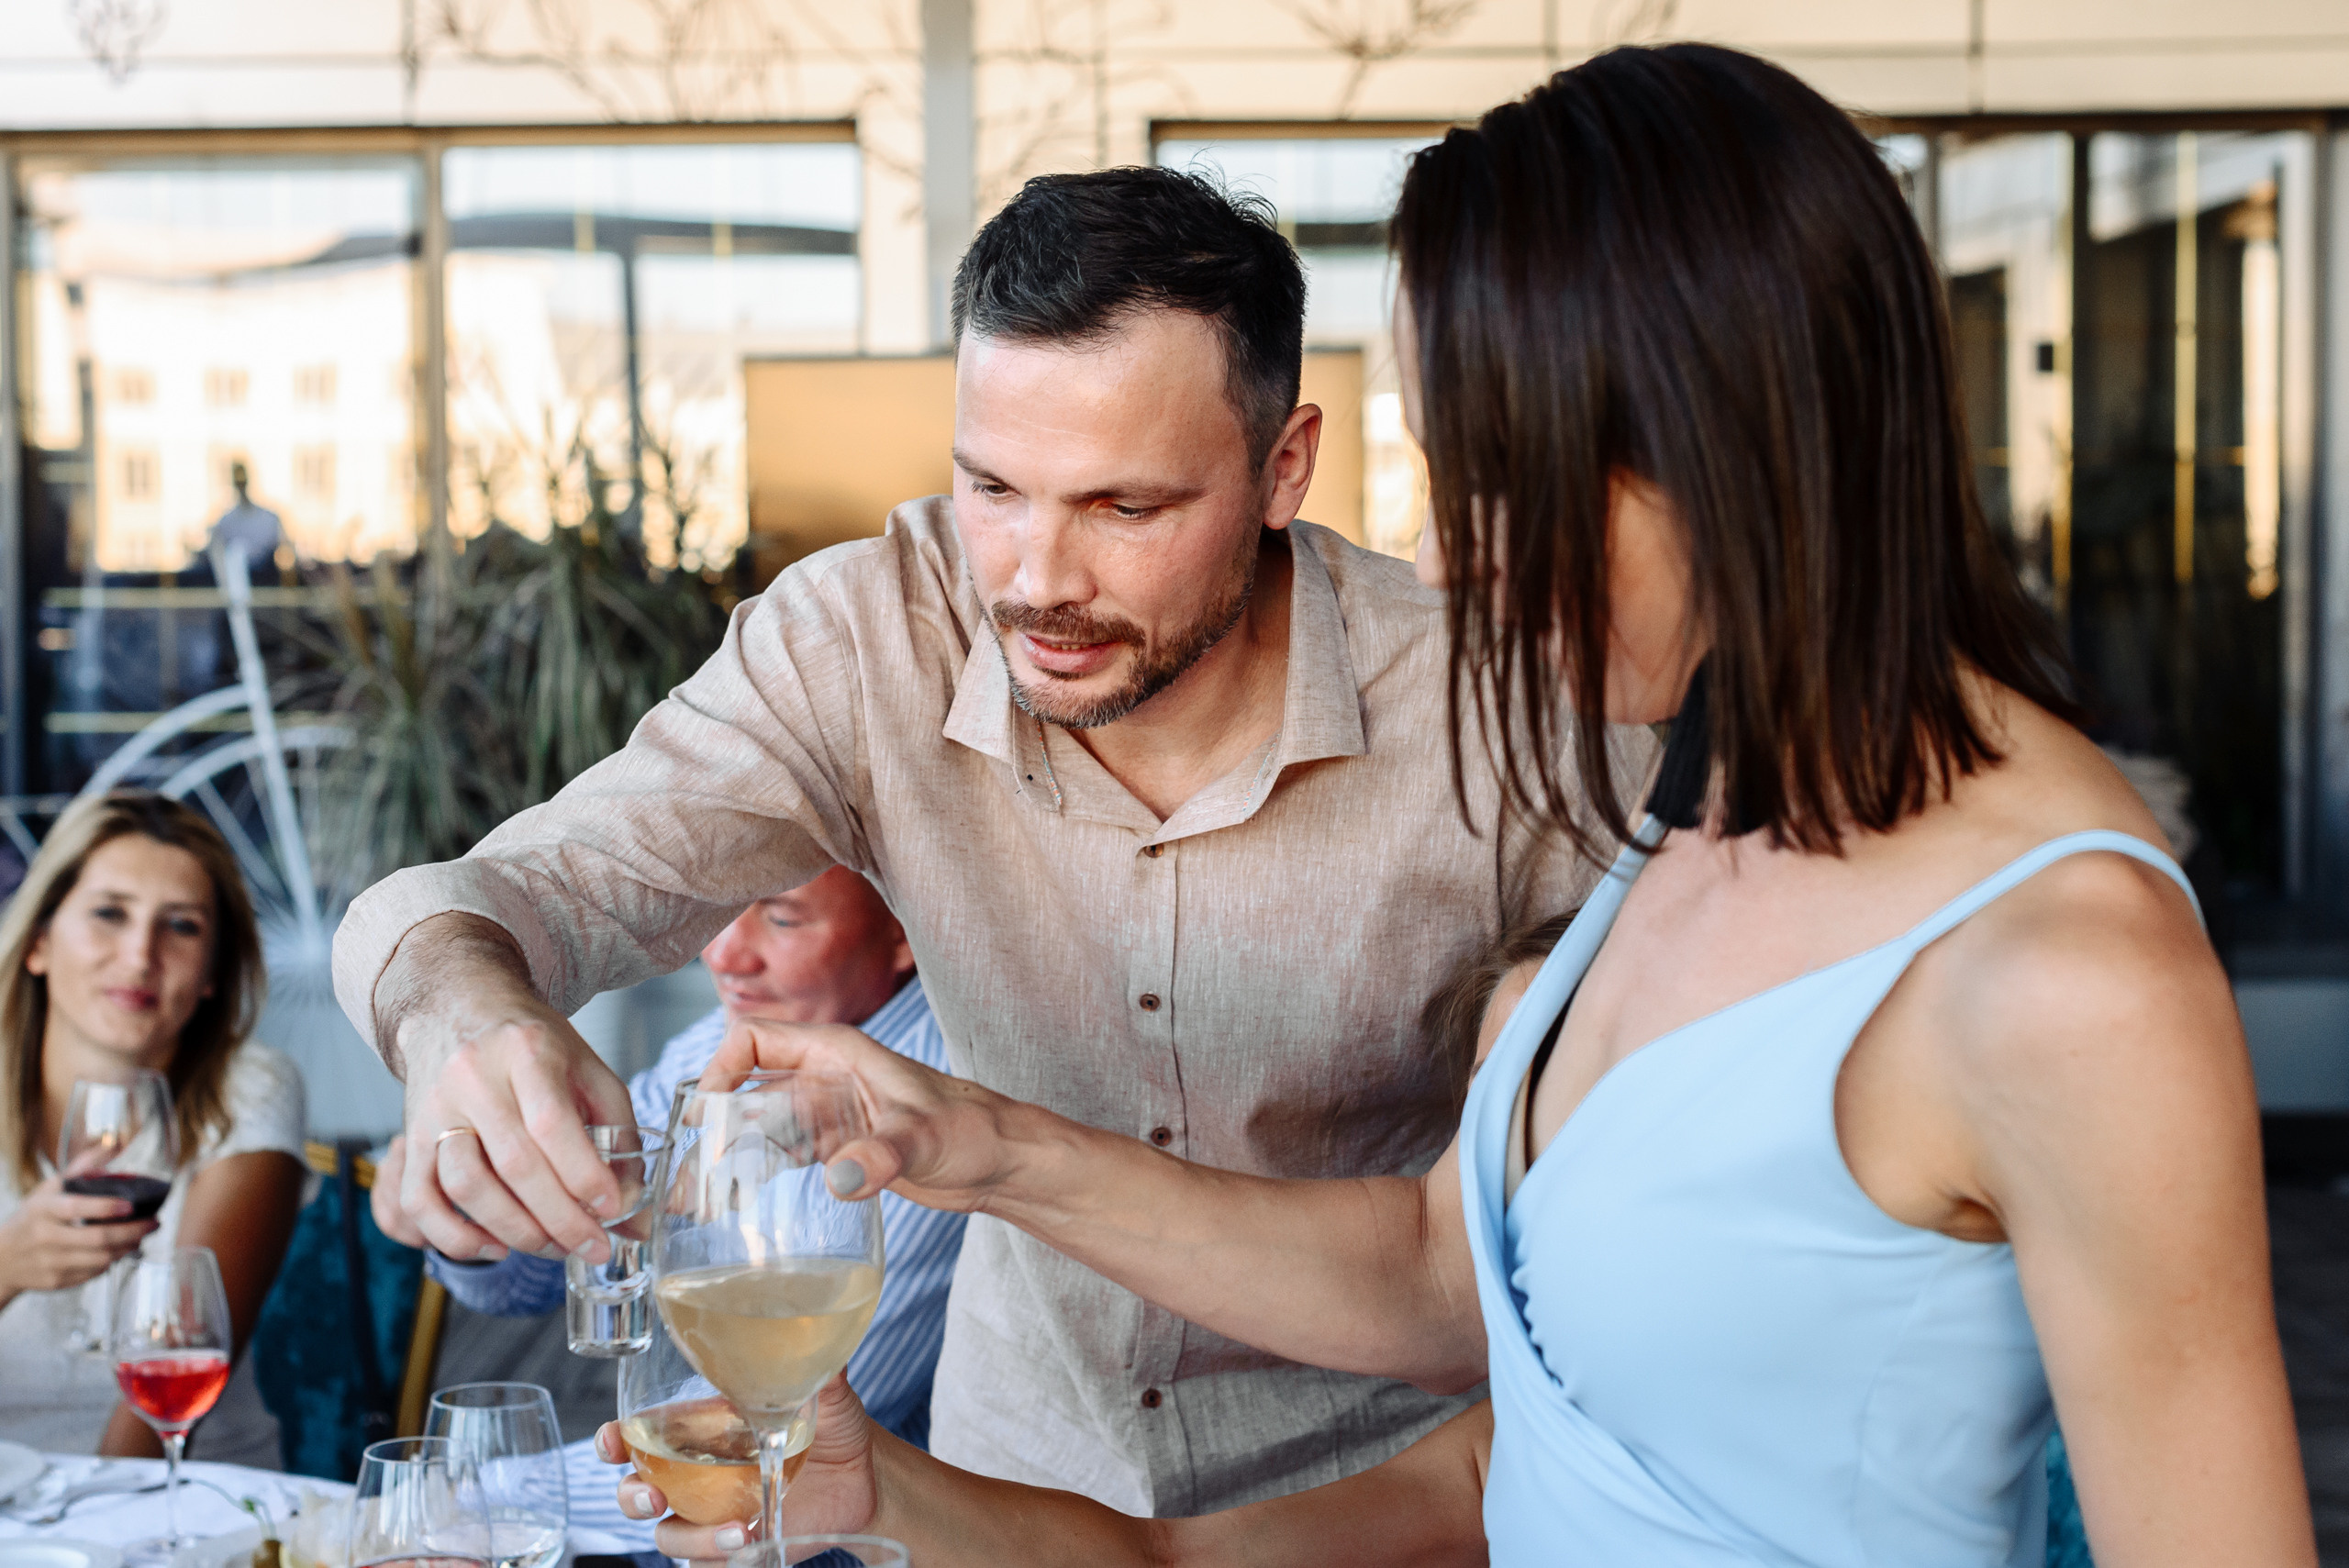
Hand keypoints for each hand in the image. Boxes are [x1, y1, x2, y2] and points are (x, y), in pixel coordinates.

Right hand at [0, 1175, 157, 1293]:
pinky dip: (113, 1260)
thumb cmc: (32, 1219)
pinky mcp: (58, 1281)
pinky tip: (121, 1250)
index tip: (130, 1205)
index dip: (105, 1207)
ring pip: (101, 1258)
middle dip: (133, 1231)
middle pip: (97, 1238)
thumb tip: (113, 1144)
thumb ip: (81, 1168)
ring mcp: (51, 1262)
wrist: (2, 1259)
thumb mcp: (48, 1190)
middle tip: (154, 1222)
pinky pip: (95, 1273)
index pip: (76, 1208)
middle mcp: (46, 1238)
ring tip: (141, 1235)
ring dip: (128, 1247)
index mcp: (43, 1210)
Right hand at [378, 914, 635, 1265]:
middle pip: (514, 1164)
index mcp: (527, 1051)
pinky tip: (495, 1246)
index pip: (552, 1124)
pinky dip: (455, 1236)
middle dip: (561, 1219)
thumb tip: (635, 1208)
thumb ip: (620, 1133)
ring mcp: (434, 1109)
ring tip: (552, 1246)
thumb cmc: (532, 1045)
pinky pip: (419, 1201)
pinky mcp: (410, 1137)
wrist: (457, 1007)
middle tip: (593, 1246)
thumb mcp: (587, 1068)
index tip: (613, 1209)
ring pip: (466, 1186)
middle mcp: (474, 1078)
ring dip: (514, 1231)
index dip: (584, 1175)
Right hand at [602, 1373, 880, 1565]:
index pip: (640, 1432)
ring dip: (694, 1538)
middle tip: (655, 1498)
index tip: (613, 1441)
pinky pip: (707, 1564)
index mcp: (703, 1429)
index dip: (615, 1440)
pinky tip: (750, 1550)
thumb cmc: (834, 1429)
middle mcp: (697, 1473)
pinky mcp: (735, 1545)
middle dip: (633, 1497)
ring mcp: (712, 1513)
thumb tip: (819, 1335)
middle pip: (635, 1489)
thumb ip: (818, 1376)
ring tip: (740, 1534)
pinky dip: (718, 1562)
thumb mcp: (829, 1400)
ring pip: (670, 1534)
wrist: (866, 1479)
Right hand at [703, 1018, 1028, 1209]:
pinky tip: (732, 1207)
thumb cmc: (974, 1130)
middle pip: (746, 1089)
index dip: (720, 1070)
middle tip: (684, 1178)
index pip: (755, 1039)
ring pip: (757, 1128)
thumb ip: (884, 1155)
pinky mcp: (838, 1149)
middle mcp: (824, 1078)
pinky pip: (780, 1156)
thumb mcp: (928, 1139)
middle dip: (710, 1128)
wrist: (1002, 1163)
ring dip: (725, 1159)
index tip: (703, 1118)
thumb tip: (841, 1177)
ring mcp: (828, 1115)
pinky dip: (753, 1176)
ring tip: (692, 1203)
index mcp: (837, 1053)